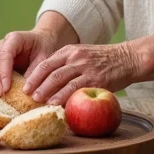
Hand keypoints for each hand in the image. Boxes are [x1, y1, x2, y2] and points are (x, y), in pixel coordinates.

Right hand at [0, 29, 63, 96]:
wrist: (42, 43)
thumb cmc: (43, 48)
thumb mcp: (44, 58)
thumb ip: (35, 72)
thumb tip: (25, 90)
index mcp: (14, 39)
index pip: (5, 55)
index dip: (4, 72)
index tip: (6, 88)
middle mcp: (2, 45)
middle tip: (2, 95)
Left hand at [22, 42, 141, 106]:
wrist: (128, 59)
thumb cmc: (104, 60)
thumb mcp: (83, 55)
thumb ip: (68, 64)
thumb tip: (49, 81)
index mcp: (70, 50)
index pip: (46, 62)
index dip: (34, 75)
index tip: (25, 85)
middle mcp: (75, 57)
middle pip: (50, 71)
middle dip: (36, 84)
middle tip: (27, 95)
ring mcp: (85, 67)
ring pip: (60, 79)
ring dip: (46, 91)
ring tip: (37, 101)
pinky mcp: (95, 79)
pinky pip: (75, 88)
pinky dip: (63, 96)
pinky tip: (56, 103)